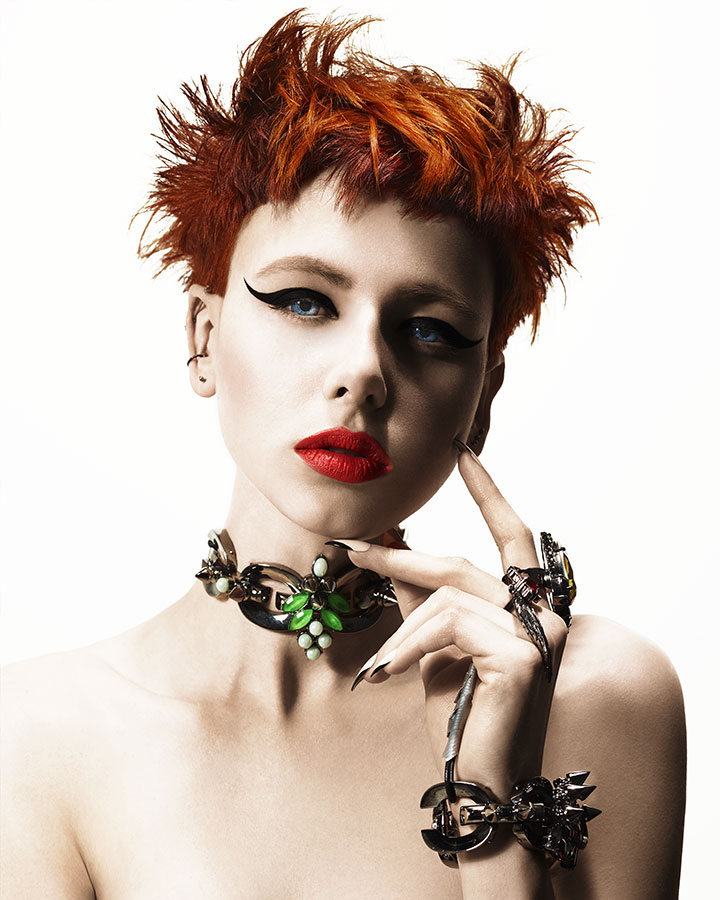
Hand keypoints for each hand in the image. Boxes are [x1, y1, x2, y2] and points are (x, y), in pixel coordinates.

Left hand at [342, 447, 568, 799]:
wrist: (477, 788)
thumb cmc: (459, 720)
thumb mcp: (436, 649)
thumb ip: (425, 600)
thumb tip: (392, 551)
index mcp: (528, 609)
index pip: (512, 535)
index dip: (487, 492)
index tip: (462, 452)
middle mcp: (546, 614)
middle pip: (461, 566)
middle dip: (401, 560)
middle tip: (353, 550)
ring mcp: (541, 634)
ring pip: (447, 597)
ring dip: (402, 628)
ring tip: (380, 670)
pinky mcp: (524, 655)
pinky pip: (447, 624)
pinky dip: (410, 646)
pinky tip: (391, 677)